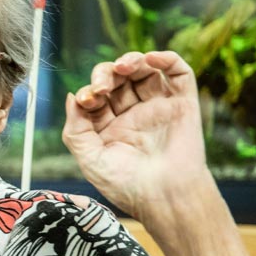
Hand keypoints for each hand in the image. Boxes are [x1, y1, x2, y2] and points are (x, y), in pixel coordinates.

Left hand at [62, 50, 212, 220]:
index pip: (96, 97)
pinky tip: (151, 58)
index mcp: (110, 127)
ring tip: (124, 67)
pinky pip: (179, 74)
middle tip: (102, 86)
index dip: (89, 92)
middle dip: (105, 75)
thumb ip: (75, 128)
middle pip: (118, 80)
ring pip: (146, 72)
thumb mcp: (89, 158)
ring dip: (132, 61)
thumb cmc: (126, 184)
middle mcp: (134, 115)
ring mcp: (158, 108)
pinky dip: (166, 59)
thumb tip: (72, 96)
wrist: (163, 197)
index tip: (86, 100)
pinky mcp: (183, 105)